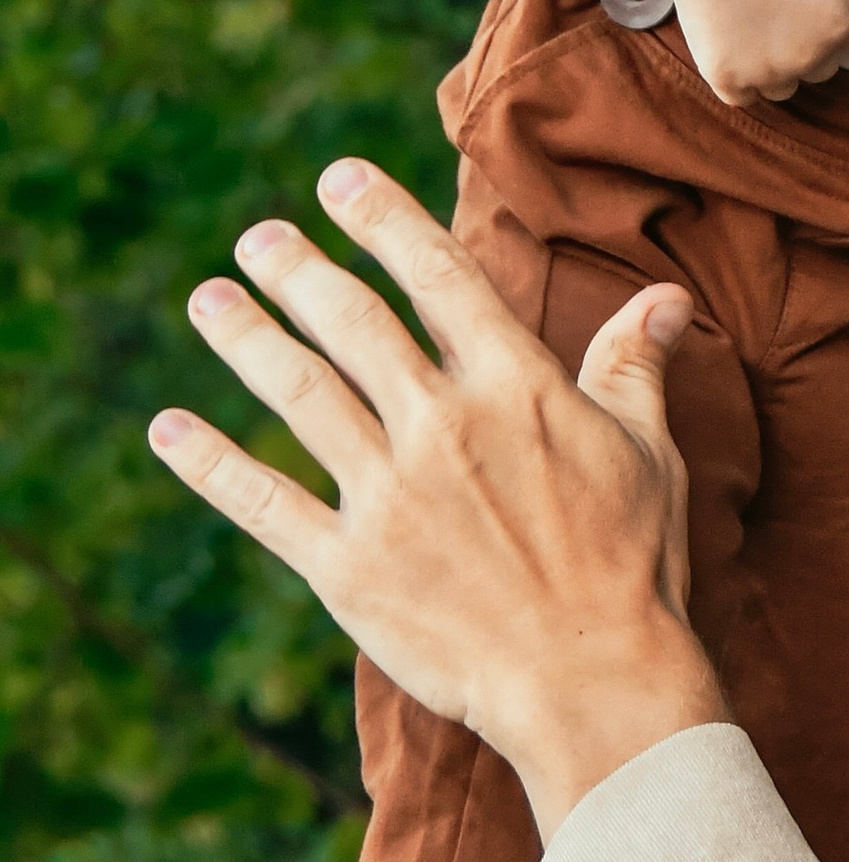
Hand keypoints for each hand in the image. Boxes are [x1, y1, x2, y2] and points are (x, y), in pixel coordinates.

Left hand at [147, 159, 726, 838]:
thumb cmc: (635, 567)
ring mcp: (389, 496)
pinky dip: (210, 463)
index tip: (340, 179)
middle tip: (260, 238)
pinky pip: (264, 502)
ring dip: (247, 339)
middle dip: (299, 270)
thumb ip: (635, 366)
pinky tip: (169, 429)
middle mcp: (442, 426)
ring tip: (209, 299)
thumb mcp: (650, 453)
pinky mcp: (349, 568)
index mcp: (516, 388)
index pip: (439, 279)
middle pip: (354, 324)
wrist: (596, 682)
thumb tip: (666, 297)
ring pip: (299, 394)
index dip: (385, 221)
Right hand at [674, 0, 848, 106]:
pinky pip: (745, 97)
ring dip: (778, 67)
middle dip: (809, 43)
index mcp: (841, 28)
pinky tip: (736, 49)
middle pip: (822, 66)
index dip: (830, 8)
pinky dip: (742, 80)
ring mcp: (767, 73)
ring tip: (756, 27)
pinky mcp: (728, 80)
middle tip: (779, 6)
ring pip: (785, 87)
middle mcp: (809, 59)